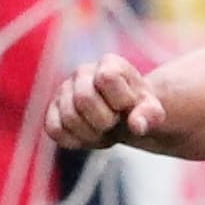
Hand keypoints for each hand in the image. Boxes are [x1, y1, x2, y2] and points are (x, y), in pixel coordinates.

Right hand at [44, 52, 167, 150]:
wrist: (122, 117)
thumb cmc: (136, 110)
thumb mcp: (151, 111)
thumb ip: (149, 115)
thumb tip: (137, 126)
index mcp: (109, 63)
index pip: (107, 77)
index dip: (120, 100)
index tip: (128, 106)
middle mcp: (83, 72)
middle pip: (83, 99)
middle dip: (103, 120)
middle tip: (113, 123)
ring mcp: (64, 91)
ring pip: (69, 117)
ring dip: (90, 133)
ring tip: (102, 131)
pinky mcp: (52, 110)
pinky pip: (54, 130)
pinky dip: (73, 140)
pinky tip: (87, 136)